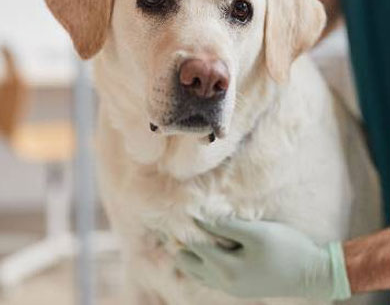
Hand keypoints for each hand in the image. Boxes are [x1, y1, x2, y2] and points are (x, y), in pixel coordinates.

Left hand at [175, 218, 350, 299]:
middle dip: (180, 245)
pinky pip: (209, 276)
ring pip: (198, 272)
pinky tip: (204, 251)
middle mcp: (224, 282)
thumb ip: (227, 226)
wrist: (313, 274)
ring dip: (189, 255)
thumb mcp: (257, 233)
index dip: (184, 228)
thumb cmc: (286, 248)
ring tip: (183, 235)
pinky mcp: (240, 287)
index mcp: (226, 269)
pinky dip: (201, 263)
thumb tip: (199, 219)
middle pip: (190, 263)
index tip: (176, 212)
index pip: (194, 246)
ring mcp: (231, 287)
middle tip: (172, 226)